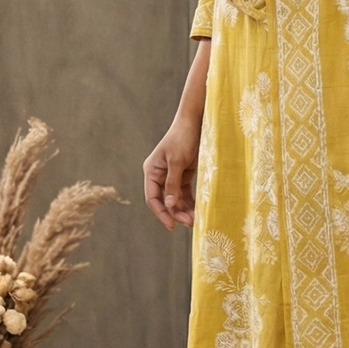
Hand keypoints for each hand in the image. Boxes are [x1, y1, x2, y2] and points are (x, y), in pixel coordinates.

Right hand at [143, 113, 200, 229]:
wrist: (196, 122)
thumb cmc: (183, 138)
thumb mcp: (177, 161)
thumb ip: (172, 183)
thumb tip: (169, 205)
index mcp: (151, 171)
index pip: (153, 197)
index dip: (161, 212)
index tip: (171, 225)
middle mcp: (159, 175)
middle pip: (165, 201)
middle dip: (176, 213)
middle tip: (190, 223)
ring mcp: (172, 176)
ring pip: (176, 199)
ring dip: (184, 210)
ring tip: (195, 220)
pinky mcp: (184, 175)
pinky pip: (185, 193)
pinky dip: (191, 202)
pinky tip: (197, 211)